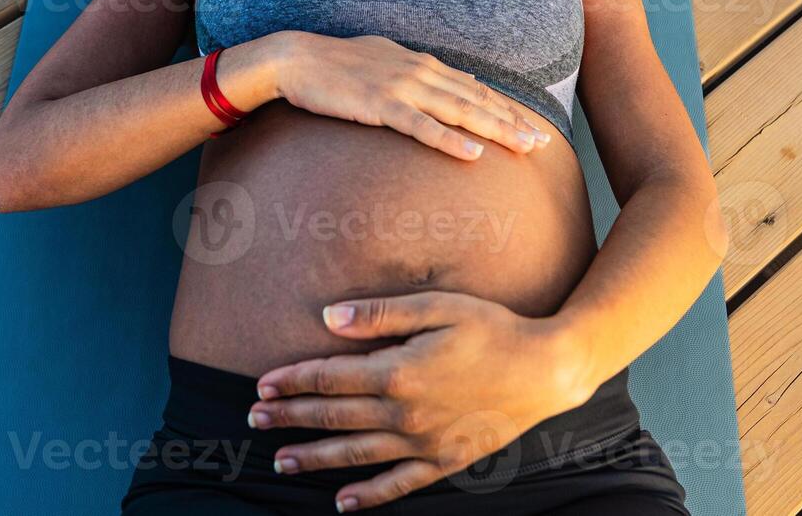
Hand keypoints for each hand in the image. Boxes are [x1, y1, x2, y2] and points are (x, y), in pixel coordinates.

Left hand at [247, 292, 596, 511]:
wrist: (547, 370)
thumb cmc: (492, 327)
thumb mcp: (438, 306)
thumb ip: (382, 314)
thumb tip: (329, 317)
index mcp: (398, 371)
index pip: (330, 378)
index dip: (293, 380)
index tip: (263, 384)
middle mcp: (404, 413)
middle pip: (334, 417)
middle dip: (290, 417)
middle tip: (254, 418)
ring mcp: (424, 442)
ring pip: (356, 454)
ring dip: (315, 457)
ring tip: (281, 461)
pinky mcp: (445, 461)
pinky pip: (399, 484)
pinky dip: (369, 496)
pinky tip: (343, 504)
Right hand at [270, 32, 552, 159]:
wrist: (296, 59)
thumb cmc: (336, 64)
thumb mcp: (385, 61)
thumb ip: (420, 73)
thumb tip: (454, 81)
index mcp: (423, 63)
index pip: (475, 88)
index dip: (506, 107)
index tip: (532, 125)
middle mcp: (420, 72)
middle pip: (477, 100)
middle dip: (513, 121)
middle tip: (542, 143)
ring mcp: (402, 88)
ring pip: (460, 111)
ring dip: (495, 129)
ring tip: (524, 147)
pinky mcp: (380, 105)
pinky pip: (422, 126)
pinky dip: (450, 139)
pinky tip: (472, 153)